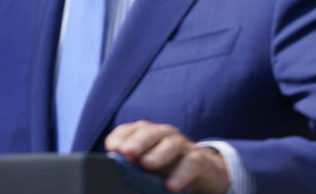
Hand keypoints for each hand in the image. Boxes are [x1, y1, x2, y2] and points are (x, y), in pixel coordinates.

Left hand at [104, 120, 228, 193]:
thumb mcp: (148, 165)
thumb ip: (132, 165)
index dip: (121, 136)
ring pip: (171, 143)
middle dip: (137, 141)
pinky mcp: (199, 160)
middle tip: (126, 153)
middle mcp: (165, 135)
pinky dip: (181, 174)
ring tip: (146, 165)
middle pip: (150, 132)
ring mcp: (183, 146)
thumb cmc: (169, 167)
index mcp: (149, 134)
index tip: (112, 147)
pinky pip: (191, 163)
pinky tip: (171, 186)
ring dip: (158, 153)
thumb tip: (116, 171)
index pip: (132, 129)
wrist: (204, 172)